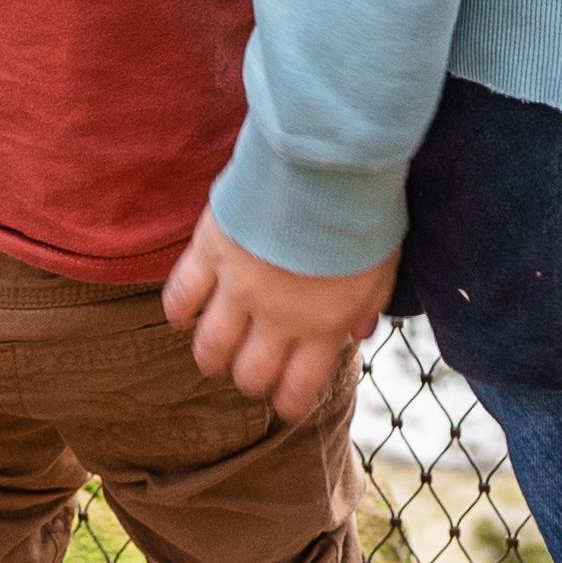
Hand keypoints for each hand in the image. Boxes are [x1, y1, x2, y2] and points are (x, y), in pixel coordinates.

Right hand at [160, 213, 391, 423]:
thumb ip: (368, 305)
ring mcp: (239, 286)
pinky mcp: (210, 251)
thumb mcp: (382, 264)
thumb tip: (356, 335)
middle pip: (249, 375)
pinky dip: (178, 310)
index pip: (296, 390)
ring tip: (213, 353)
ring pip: (209, 347)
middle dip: (249, 379)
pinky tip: (183, 314)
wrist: (329, 159)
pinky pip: (181, 296)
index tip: (283, 401)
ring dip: (211, 357)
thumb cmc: (363, 209)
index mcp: (323, 325)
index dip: (287, 403)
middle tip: (250, 367)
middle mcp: (277, 317)